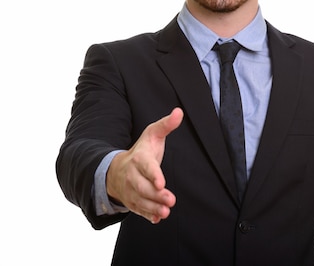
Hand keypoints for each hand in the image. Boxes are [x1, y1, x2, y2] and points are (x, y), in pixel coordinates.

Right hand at [106, 107, 182, 223]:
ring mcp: (131, 190)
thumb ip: (166, 125)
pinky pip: (138, 210)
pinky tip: (157, 219)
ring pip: (140, 200)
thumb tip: (179, 111)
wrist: (116, 169)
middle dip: (155, 195)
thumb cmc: (142, 150)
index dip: (153, 175)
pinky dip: (147, 215)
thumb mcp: (152, 134)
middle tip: (171, 200)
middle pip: (142, 187)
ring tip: (166, 212)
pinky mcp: (133, 201)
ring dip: (152, 207)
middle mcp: (132, 176)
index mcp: (139, 158)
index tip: (161, 182)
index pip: (146, 167)